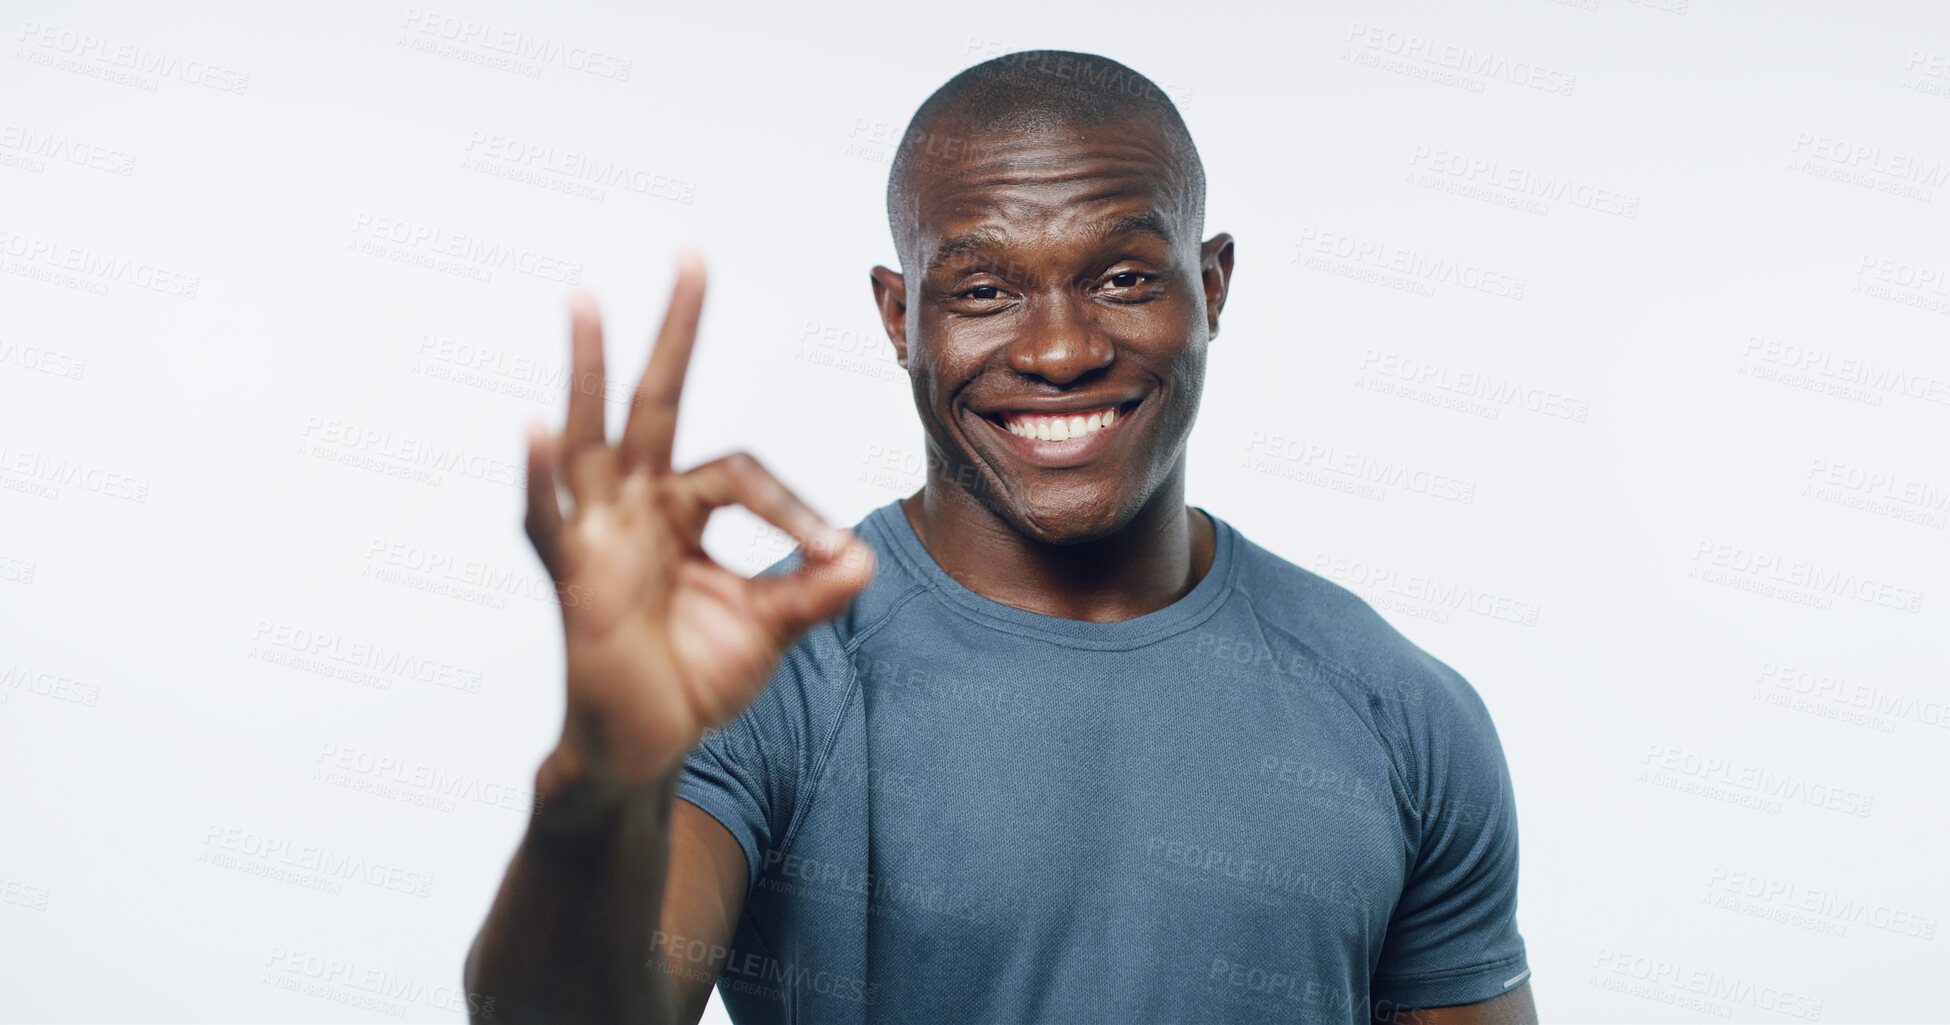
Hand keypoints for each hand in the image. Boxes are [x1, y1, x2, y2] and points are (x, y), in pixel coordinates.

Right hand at [523, 252, 873, 790]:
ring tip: (586, 300)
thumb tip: (861, 558)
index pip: (742, 472)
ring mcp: (597, 534)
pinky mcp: (571, 577)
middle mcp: (636, 505)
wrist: (649, 748)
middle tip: (693, 256)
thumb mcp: (772, 629)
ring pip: (590, 436)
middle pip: (656, 401)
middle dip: (676, 331)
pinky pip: (548, 520)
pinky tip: (535, 427)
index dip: (791, 508)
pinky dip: (541, 478)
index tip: (830, 556)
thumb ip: (814, 592)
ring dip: (587, 369)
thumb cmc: (698, 678)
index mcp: (684, 508)